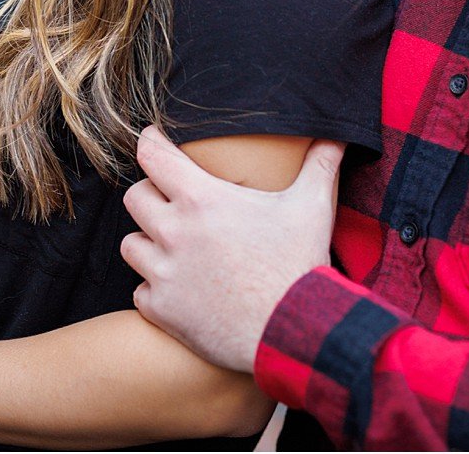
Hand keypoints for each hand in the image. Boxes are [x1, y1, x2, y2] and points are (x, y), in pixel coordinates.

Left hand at [121, 125, 342, 372]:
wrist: (294, 332)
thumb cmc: (300, 266)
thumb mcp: (312, 208)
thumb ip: (320, 165)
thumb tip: (337, 136)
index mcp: (202, 200)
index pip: (152, 156)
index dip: (150, 143)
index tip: (152, 140)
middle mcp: (174, 232)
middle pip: (135, 197)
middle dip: (150, 196)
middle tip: (170, 203)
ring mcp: (164, 273)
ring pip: (131, 245)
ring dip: (149, 244)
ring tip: (174, 249)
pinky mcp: (162, 310)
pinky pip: (140, 291)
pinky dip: (156, 290)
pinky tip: (181, 290)